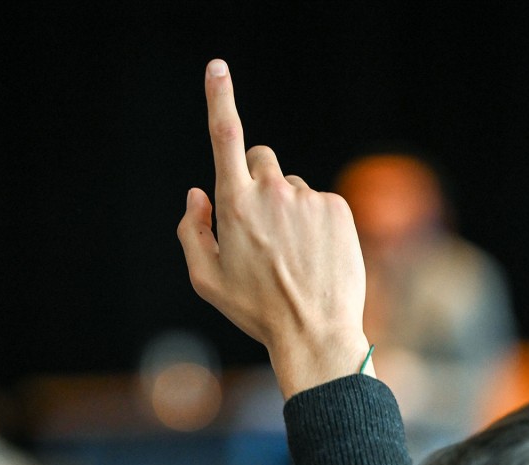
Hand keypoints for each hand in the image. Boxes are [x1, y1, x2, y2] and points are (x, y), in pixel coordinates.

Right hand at [177, 59, 372, 398]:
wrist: (315, 331)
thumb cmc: (255, 309)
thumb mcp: (206, 279)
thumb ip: (191, 231)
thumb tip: (196, 193)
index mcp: (235, 206)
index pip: (225, 138)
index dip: (219, 98)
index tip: (217, 67)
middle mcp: (273, 193)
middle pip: (259, 158)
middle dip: (255, 180)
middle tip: (260, 225)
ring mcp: (308, 198)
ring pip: (290, 185)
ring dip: (286, 207)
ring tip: (291, 254)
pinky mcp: (337, 206)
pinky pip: (317, 200)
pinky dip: (313, 221)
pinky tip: (313, 255)